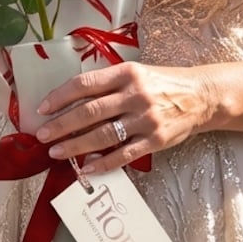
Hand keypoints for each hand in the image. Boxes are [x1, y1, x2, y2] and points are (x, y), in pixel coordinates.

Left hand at [34, 62, 216, 176]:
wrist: (200, 97)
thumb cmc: (162, 84)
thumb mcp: (136, 73)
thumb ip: (109, 83)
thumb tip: (72, 100)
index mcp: (127, 73)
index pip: (85, 84)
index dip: (60, 97)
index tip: (43, 108)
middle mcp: (135, 95)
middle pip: (89, 112)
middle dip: (61, 125)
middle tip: (42, 135)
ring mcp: (145, 119)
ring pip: (103, 135)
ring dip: (75, 146)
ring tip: (56, 152)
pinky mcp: (155, 140)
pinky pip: (124, 155)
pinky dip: (103, 163)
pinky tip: (86, 168)